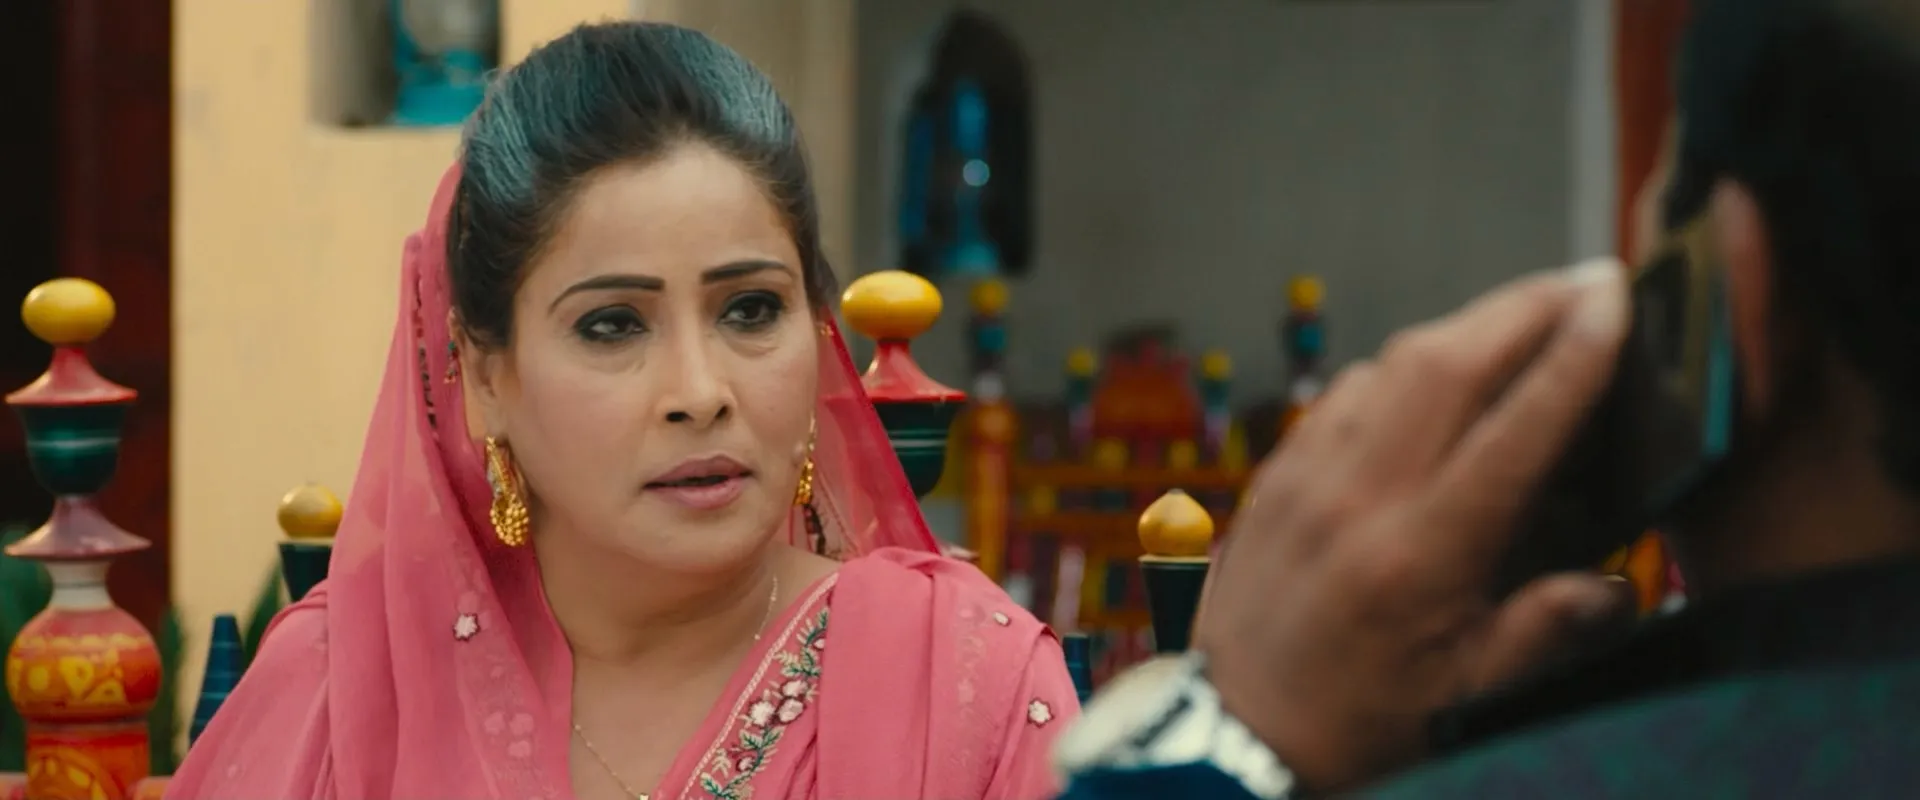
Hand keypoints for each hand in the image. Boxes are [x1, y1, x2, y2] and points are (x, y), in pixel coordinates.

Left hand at [1196, 260, 1636, 791]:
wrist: (1230, 736)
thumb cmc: (1350, 724)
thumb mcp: (1464, 696)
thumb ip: (1546, 632)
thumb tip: (1615, 585)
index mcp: (1417, 556)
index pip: (1513, 429)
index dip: (1572, 357)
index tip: (1615, 301)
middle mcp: (1357, 498)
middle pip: (1449, 363)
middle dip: (1526, 307)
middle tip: (1587, 281)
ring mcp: (1307, 477)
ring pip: (1392, 363)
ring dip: (1466, 326)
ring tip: (1528, 314)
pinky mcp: (1277, 474)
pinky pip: (1344, 391)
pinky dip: (1402, 365)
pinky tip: (1437, 372)